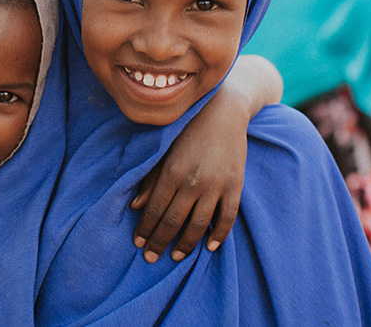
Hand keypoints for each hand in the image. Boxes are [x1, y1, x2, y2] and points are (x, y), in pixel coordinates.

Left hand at [130, 96, 247, 262]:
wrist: (224, 110)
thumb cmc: (188, 129)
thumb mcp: (165, 150)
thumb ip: (150, 178)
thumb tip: (134, 206)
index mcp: (172, 171)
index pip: (155, 209)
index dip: (145, 229)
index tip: (138, 244)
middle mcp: (193, 181)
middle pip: (174, 221)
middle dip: (160, 242)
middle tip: (151, 259)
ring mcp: (216, 184)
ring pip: (199, 224)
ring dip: (186, 244)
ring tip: (176, 256)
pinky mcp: (236, 185)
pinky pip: (228, 216)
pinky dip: (219, 234)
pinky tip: (210, 246)